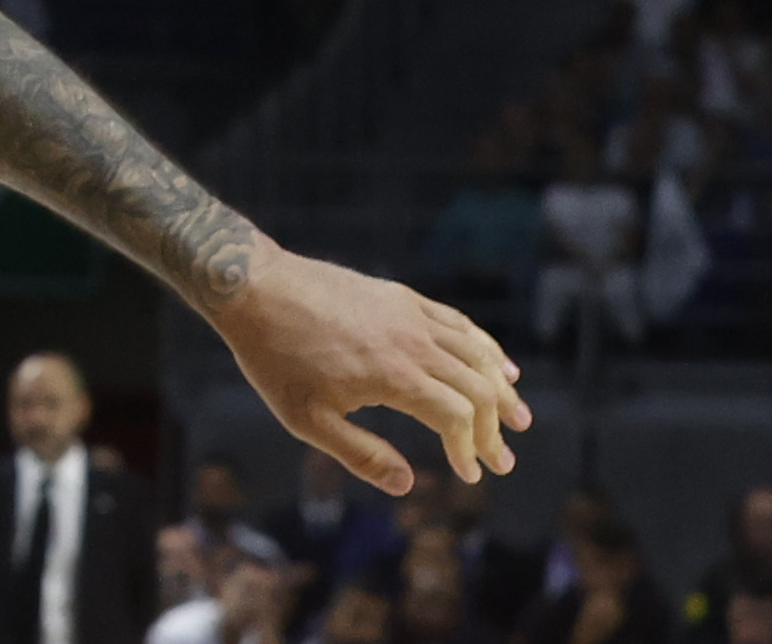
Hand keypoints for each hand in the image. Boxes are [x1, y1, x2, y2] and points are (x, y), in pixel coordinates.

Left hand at [206, 240, 525, 494]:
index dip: (470, 449)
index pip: (455, 418)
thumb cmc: (275, 358)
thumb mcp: (308, 421)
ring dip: (501, 387)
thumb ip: (361, 455)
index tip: (471, 474)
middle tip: (505, 460)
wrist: (253, 286)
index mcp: (392, 375)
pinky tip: (497, 363)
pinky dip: (484, 346)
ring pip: (475, 352)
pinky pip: (457, 323)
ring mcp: (409, 314)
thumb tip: (407, 485)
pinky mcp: (400, 296)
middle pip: (475, 387)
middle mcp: (412, 342)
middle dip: (494, 428)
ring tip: (519, 416)